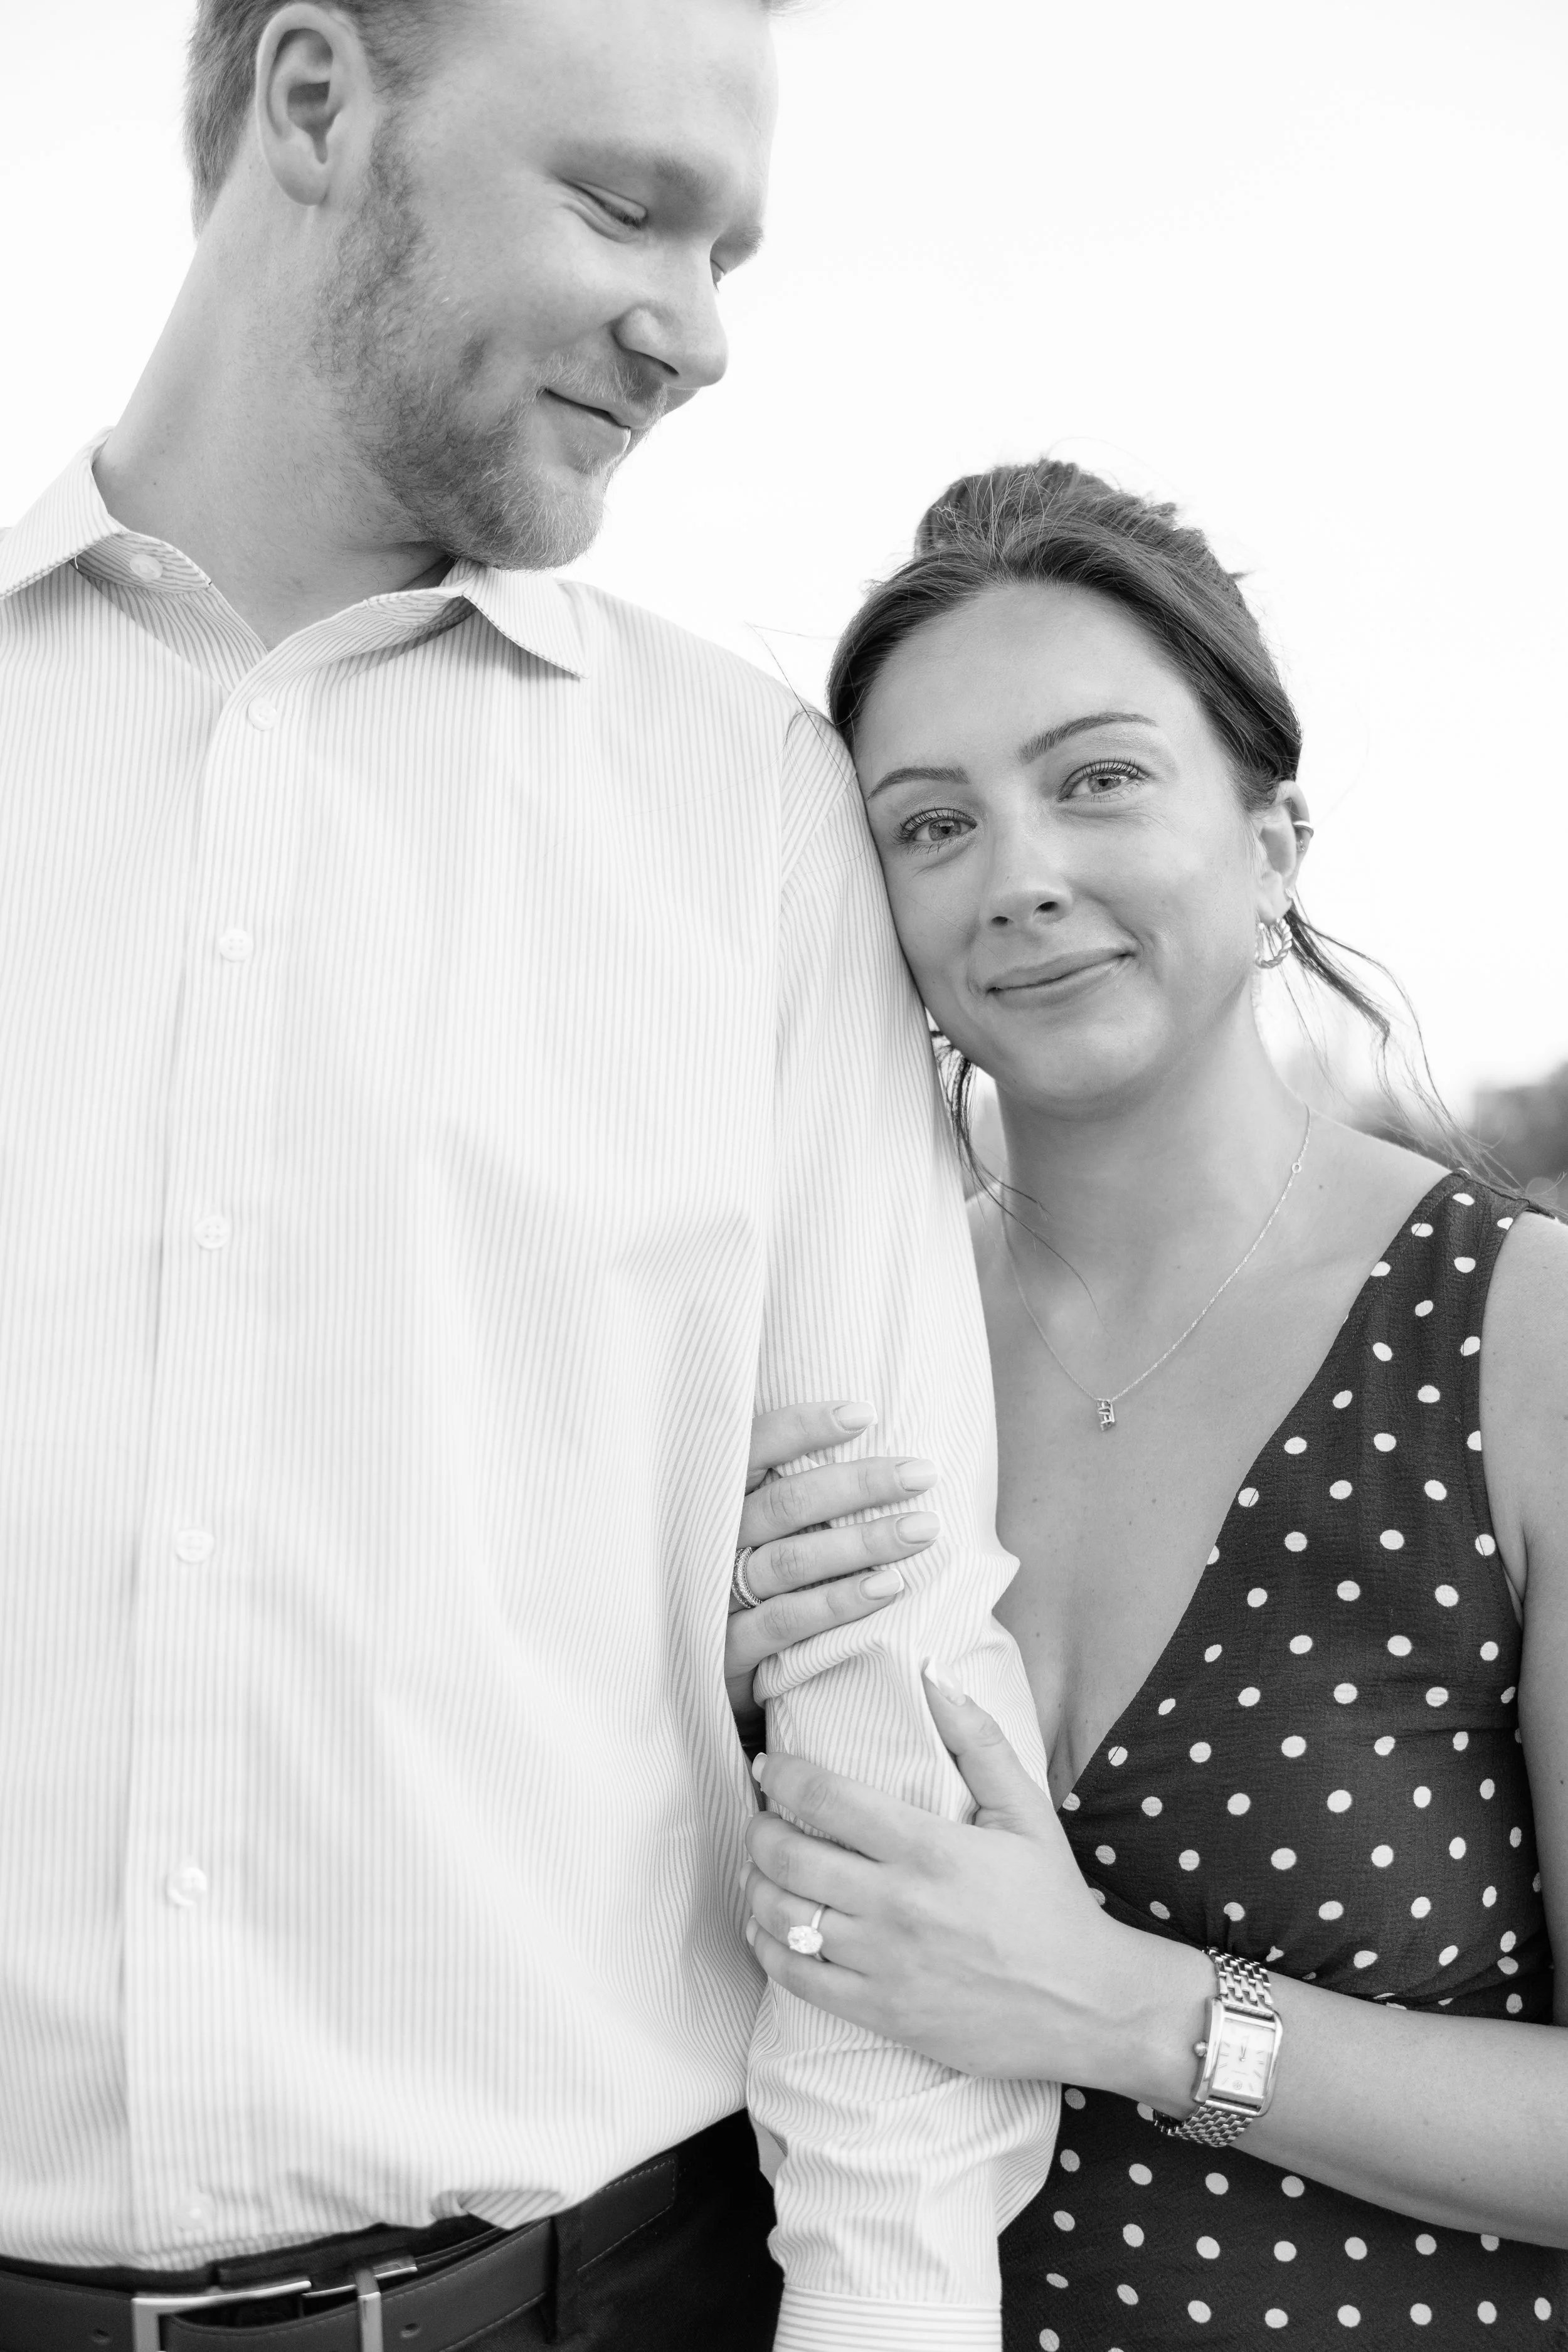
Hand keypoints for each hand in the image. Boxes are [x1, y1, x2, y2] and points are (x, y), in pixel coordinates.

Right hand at [725, 1402, 938, 1743]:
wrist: (689, 1671)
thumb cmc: (740, 1579)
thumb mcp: (747, 1527)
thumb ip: (784, 1487)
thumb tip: (864, 1430)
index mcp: (713, 1499)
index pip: (751, 1450)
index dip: (804, 1427)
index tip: (865, 1414)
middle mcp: (709, 1542)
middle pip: (784, 1504)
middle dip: (860, 1485)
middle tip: (923, 1474)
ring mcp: (714, 1597)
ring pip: (791, 1560)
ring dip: (862, 1542)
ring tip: (922, 1530)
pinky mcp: (724, 1652)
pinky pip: (786, 1622)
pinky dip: (839, 1602)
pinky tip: (888, 1588)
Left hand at [743, 1664, 1206, 2093]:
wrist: (1087, 2006)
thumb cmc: (1053, 1902)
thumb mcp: (1027, 1811)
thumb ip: (977, 1738)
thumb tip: (933, 1672)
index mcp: (931, 1849)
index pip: (826, 1798)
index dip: (783, 1775)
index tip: (770, 1766)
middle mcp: (900, 1905)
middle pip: (790, 1855)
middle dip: (758, 1828)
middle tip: (759, 1816)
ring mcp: (886, 1964)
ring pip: (783, 1916)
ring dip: (755, 1884)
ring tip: (758, 1867)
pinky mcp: (882, 2013)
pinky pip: (798, 1978)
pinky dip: (768, 1947)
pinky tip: (767, 1928)